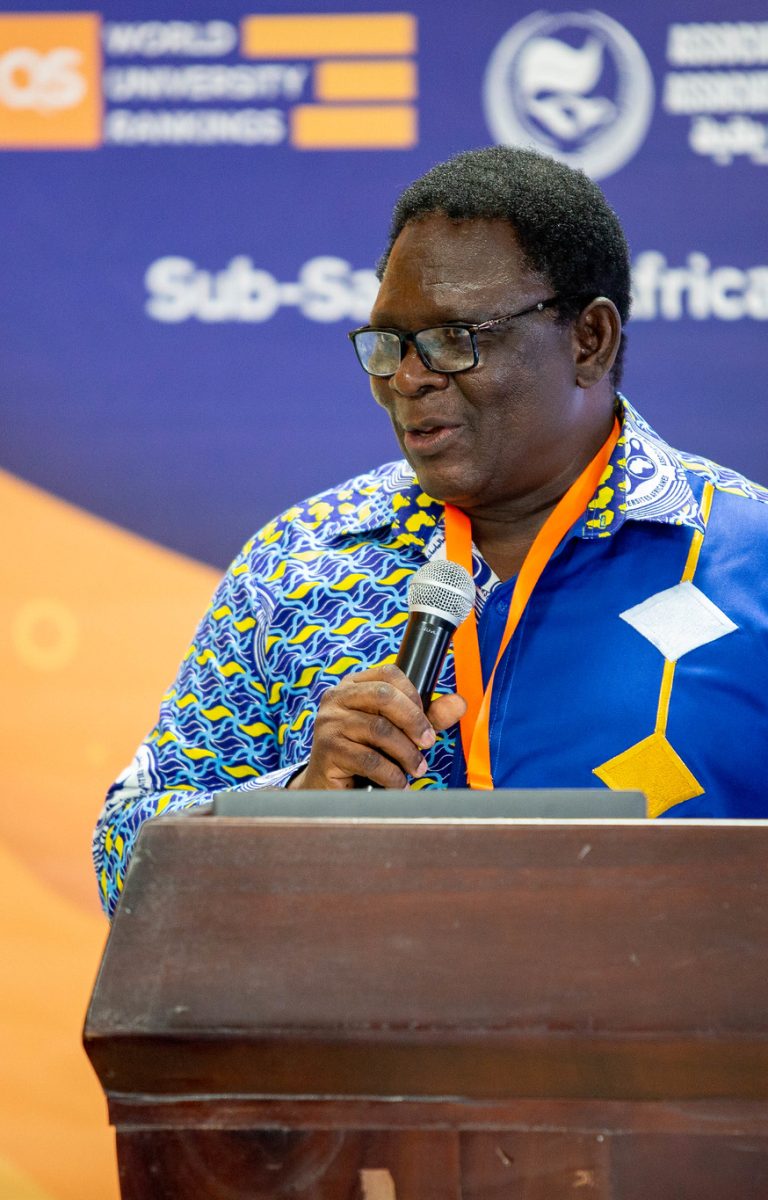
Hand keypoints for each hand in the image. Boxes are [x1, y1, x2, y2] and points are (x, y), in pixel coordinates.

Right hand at [289, 663, 465, 789]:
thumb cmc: (366, 754)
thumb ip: (429, 716)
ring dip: (406, 754)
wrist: (331, 788)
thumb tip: (459, 702)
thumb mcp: (400, 731)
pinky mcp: (327, 750)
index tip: (426, 720)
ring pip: (379, 730)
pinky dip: (392, 774)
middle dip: (414, 721)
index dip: (414, 695)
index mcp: (353, 685)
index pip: (389, 674)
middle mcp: (337, 698)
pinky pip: (370, 759)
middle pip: (384, 696)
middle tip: (428, 743)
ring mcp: (329, 723)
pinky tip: (399, 783)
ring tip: (417, 769)